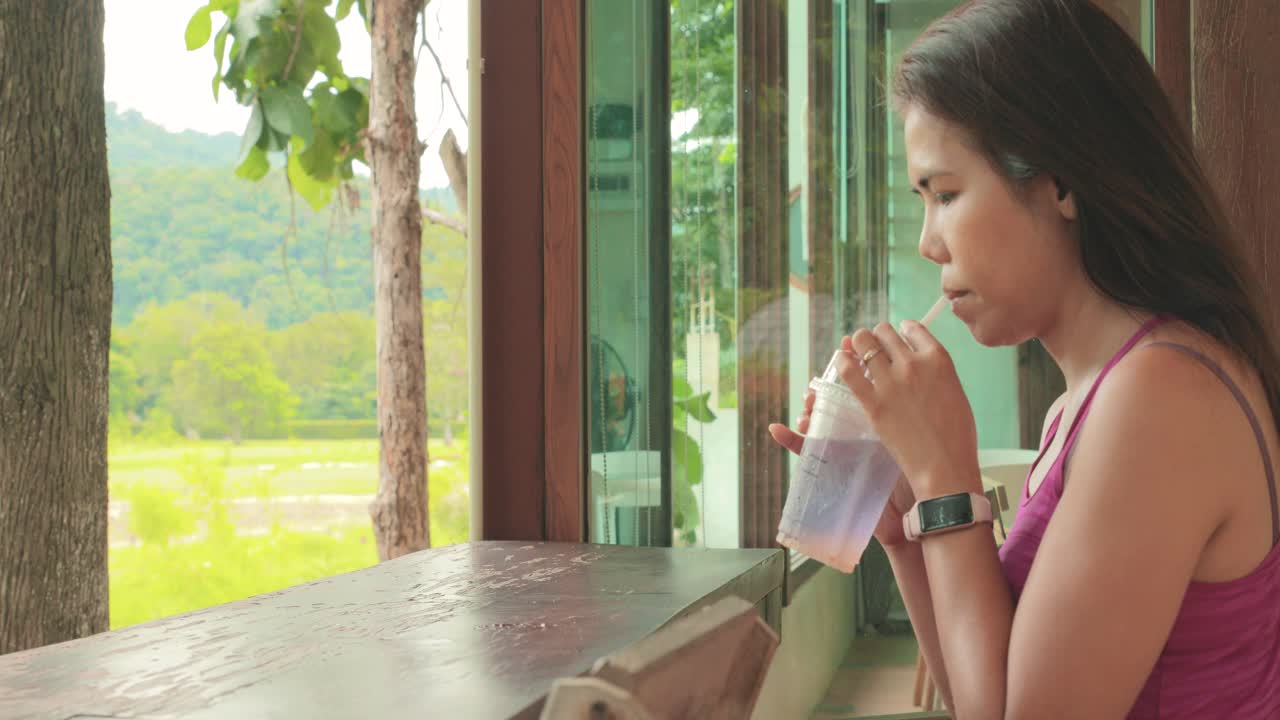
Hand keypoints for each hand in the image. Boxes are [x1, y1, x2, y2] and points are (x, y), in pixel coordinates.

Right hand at [767, 392, 916, 549]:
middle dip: (821, 395)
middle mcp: (857, 436)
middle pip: (832, 409)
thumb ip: (905, 415)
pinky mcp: (829, 471)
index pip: (855, 396)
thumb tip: (900, 380)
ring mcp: (842, 452)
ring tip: (807, 405)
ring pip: (817, 426)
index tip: (840, 364)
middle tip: (818, 389)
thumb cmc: (921, 477)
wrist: (915, 514)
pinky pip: (806, 455)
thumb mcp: (913, 438)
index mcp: (877, 424)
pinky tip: (777, 429)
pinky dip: (790, 441)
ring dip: (807, 412)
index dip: (845, 378)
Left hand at [836, 323, 981, 499]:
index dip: (903, 330)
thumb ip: (935, 372)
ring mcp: (890, 382)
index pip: (913, 329)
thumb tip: (917, 362)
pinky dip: (843, 361)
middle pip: (885, 332)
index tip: (899, 335)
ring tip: (856, 350)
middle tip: (876, 347)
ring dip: (859, 343)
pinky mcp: (872, 402)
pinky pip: (849, 370)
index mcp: (938, 359)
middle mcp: (913, 364)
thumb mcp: (954, 390)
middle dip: (879, 336)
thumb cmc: (956, 434)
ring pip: (864, 342)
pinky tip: (843, 360)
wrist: (944, 465)